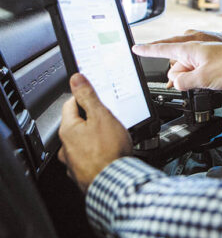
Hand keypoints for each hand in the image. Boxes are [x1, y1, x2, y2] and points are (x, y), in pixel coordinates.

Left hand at [58, 73, 131, 192]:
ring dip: (93, 139)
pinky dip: (97, 155)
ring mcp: (73, 163)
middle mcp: (66, 147)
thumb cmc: (109, 151)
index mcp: (68, 130)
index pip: (70, 104)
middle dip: (91, 120)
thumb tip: (76, 79)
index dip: (84, 97)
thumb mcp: (102, 116)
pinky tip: (109, 155)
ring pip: (82, 143)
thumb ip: (88, 96)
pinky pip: (89, 159)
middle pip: (77, 125)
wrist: (115, 183)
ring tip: (111, 139)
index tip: (94, 95)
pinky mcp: (82, 175)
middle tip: (108, 119)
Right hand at [150, 30, 221, 85]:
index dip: (147, 50)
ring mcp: (203, 57)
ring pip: (186, 71)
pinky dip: (199, 79)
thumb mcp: (203, 78)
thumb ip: (183, 82)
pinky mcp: (210, 64)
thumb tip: (175, 82)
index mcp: (190, 48)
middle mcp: (195, 50)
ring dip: (192, 79)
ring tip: (210, 80)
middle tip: (197, 80)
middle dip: (180, 76)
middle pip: (175, 66)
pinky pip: (197, 72)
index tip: (134, 48)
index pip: (162, 49)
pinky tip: (211, 82)